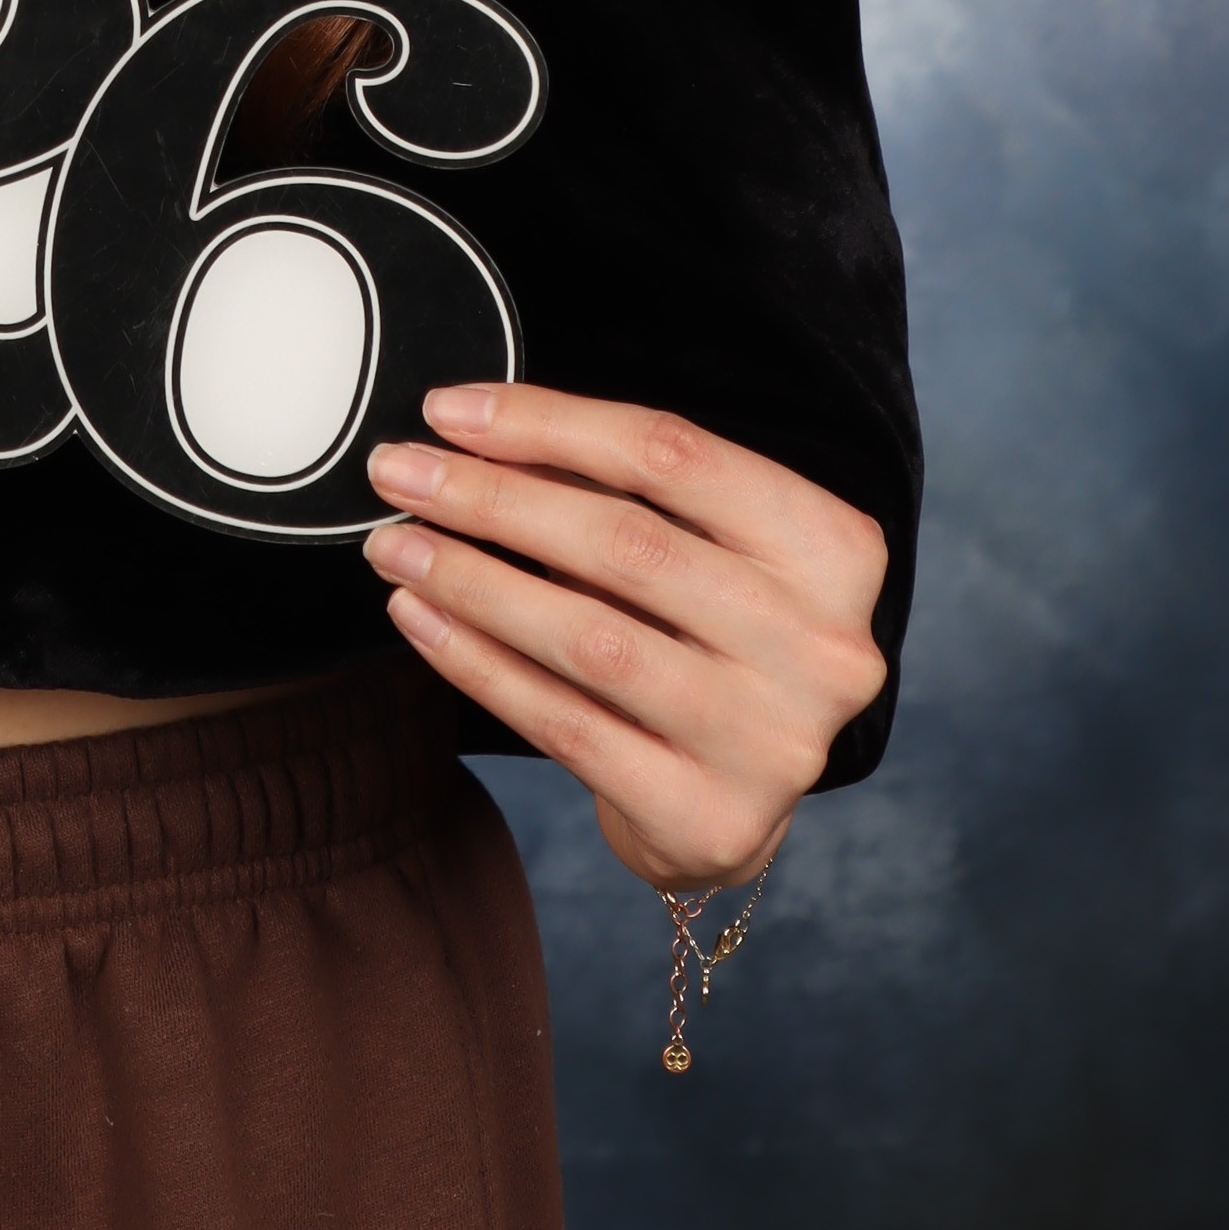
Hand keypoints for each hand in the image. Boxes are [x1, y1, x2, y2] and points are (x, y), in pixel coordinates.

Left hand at [363, 380, 887, 892]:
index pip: (672, 453)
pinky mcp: (709, 818)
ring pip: (588, 638)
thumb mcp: (694, 545)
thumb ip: (607, 486)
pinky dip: (476, 663)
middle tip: (396, 471)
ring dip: (471, 580)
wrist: (737, 794)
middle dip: (490, 498)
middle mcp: (823, 647)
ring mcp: (772, 742)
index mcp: (834, 550)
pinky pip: (564, 725)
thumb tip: (465, 430)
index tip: (445, 411)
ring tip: (394, 546)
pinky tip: (418, 619)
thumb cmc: (705, 634)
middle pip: (626, 543)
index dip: (546, 422)